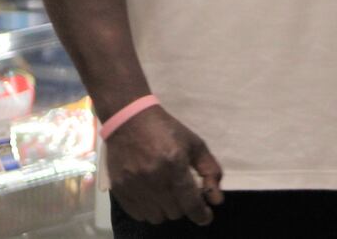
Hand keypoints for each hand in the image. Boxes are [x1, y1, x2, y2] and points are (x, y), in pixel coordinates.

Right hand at [106, 106, 225, 225]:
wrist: (129, 119)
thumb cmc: (166, 130)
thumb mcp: (195, 144)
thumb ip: (210, 170)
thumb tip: (217, 199)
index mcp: (175, 164)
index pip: (191, 204)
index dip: (202, 214)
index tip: (205, 215)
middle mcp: (154, 178)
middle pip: (175, 213)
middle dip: (184, 205)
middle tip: (183, 192)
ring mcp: (134, 185)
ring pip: (157, 217)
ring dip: (166, 209)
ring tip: (166, 193)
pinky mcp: (119, 189)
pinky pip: (138, 214)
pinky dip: (148, 210)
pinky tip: (151, 196)